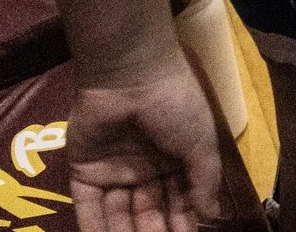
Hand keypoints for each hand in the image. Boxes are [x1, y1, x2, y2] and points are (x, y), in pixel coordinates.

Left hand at [67, 58, 222, 231]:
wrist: (131, 78)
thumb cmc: (175, 107)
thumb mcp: (201, 142)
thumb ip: (204, 180)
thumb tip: (211, 214)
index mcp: (175, 160)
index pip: (178, 200)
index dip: (182, 222)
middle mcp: (144, 169)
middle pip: (148, 210)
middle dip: (154, 231)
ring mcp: (113, 172)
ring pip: (118, 214)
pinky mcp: (84, 173)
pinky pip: (88, 207)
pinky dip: (94, 228)